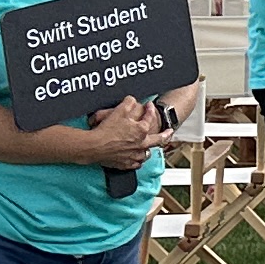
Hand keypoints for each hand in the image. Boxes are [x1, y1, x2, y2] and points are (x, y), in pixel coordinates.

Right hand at [51, 97, 165, 167]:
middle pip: (158, 140)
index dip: (150, 109)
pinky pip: (136, 164)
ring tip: (150, 146)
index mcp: (141, 130)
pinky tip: (137, 159)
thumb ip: (128, 102)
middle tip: (169, 132)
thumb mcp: (119, 110)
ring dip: (149, 149)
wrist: (95, 146)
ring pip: (147, 154)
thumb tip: (132, 99)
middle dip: (165, 135)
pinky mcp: (126, 164)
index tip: (149, 105)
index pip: (149, 117)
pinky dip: (138, 161)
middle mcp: (141, 144)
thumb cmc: (106, 130)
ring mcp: (134, 155)